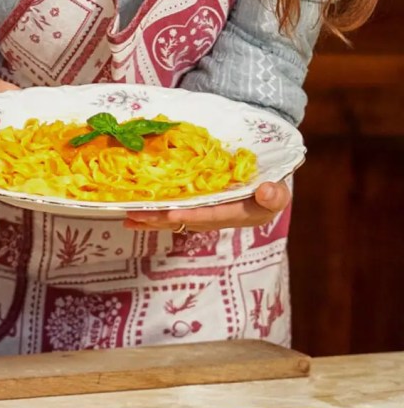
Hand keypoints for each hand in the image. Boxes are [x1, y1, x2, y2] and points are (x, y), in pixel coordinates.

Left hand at [123, 179, 290, 233]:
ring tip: (128, 217)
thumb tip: (267, 192)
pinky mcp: (196, 209)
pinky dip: (154, 213)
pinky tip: (135, 213)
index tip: (173, 213)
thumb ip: (275, 195)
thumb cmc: (272, 189)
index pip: (213, 215)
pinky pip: (173, 212)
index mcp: (237, 214)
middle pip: (186, 220)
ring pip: (175, 219)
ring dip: (152, 219)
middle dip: (161, 219)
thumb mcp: (279, 193)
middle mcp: (217, 218)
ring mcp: (204, 215)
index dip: (193, 215)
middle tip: (137, 216)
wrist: (265, 187)